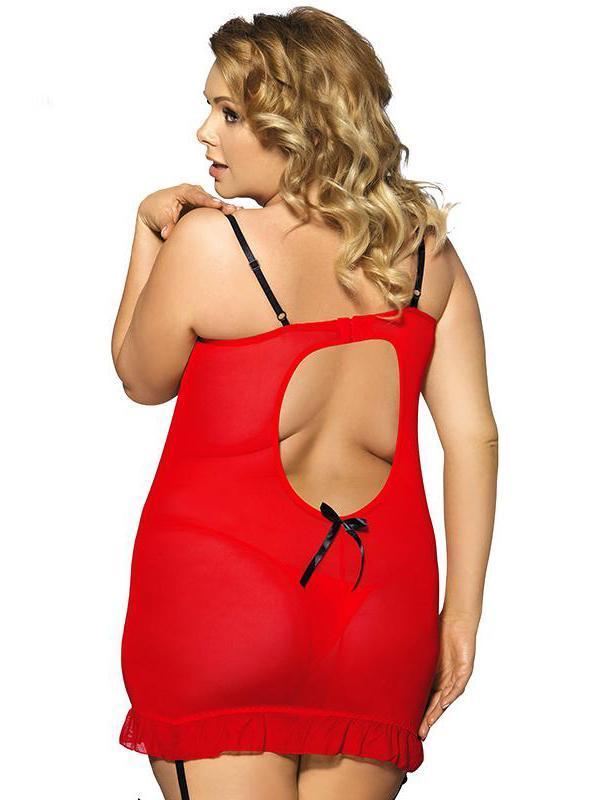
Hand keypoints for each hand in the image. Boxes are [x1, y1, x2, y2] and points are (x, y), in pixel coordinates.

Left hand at [137, 182, 241, 239]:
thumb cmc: (156, 211)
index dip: (206, 201)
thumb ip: (165, 225)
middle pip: (210, 200)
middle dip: (221, 205)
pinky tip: (239, 218)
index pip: (196, 195)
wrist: (155, 213)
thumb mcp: (158, 217)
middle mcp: (196, 194)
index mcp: (183, 191)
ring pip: (215, 206)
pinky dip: (226, 216)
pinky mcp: (206, 211)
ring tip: (239, 214)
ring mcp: (202, 202)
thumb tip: (167, 233)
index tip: (216, 205)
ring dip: (226, 210)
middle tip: (232, 210)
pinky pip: (216, 213)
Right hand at [418, 612, 476, 740]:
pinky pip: (458, 686)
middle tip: (418, 733)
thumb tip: (385, 654)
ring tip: (428, 724)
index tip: (407, 724)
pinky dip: (450, 695)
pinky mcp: (465, 670)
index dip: (418, 711)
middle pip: (435, 704)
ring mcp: (455, 676)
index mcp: (434, 676)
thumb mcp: (422, 646)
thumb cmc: (439, 629)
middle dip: (427, 719)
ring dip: (438, 712)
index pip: (425, 698)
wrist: (457, 618)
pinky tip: (443, 703)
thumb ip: (410, 655)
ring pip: (446, 699)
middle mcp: (444, 679)